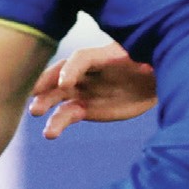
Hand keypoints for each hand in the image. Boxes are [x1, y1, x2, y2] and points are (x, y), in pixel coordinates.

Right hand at [29, 43, 155, 135]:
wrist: (152, 81)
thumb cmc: (148, 63)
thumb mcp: (145, 60)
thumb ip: (138, 60)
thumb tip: (145, 62)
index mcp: (100, 55)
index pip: (80, 59)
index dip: (71, 70)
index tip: (65, 84)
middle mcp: (85, 71)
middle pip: (61, 77)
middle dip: (46, 89)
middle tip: (36, 105)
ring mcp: (82, 90)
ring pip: (59, 97)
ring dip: (47, 107)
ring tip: (42, 122)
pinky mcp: (84, 108)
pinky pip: (67, 114)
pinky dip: (58, 122)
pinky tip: (50, 133)